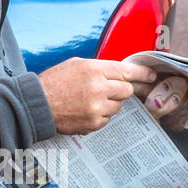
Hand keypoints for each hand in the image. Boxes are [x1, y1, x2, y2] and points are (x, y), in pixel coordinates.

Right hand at [37, 59, 157, 134]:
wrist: (37, 105)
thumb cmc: (54, 82)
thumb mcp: (76, 64)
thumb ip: (99, 68)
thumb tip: (120, 73)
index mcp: (94, 69)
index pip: (126, 71)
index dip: (142, 73)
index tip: (151, 75)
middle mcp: (98, 88)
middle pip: (126, 91)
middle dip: (120, 90)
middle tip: (106, 90)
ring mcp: (96, 108)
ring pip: (117, 106)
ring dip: (109, 104)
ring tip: (89, 101)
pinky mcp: (93, 123)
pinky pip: (107, 119)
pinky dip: (99, 116)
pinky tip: (84, 111)